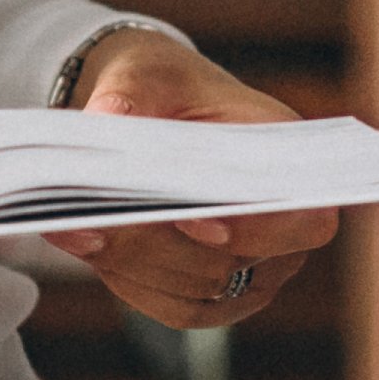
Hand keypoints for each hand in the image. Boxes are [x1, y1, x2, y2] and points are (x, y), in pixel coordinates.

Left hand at [60, 29, 340, 332]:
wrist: (156, 112)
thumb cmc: (167, 88)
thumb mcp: (148, 72)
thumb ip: (130, 92)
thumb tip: (103, 118)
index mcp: (293, 164)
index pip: (303, 218)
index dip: (255, 228)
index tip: (192, 219)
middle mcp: (287, 227)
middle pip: (232, 264)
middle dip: (159, 245)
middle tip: (94, 221)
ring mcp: (256, 270)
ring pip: (198, 291)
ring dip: (134, 263)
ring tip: (75, 227)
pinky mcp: (217, 295)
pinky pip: (176, 307)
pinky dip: (129, 281)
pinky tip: (87, 244)